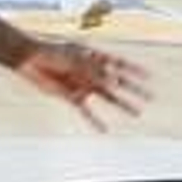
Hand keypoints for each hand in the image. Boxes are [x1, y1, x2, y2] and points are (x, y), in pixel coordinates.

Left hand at [13, 39, 151, 130]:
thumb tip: (114, 83)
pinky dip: (95, 120)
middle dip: (134, 89)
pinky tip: (104, 129)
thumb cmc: (54, 52)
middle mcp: (92, 71)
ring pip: (107, 97)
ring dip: (121, 104)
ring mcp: (83, 84)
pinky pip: (86, 111)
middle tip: (150, 97)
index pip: (119, 63)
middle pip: (118, 82)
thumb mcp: (77, 59)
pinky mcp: (72, 96)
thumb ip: (95, 71)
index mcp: (95, 57)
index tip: (149, 76)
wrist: (31, 60)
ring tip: (136, 112)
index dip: (134, 69)